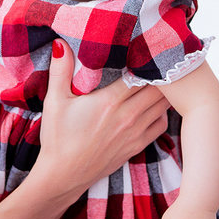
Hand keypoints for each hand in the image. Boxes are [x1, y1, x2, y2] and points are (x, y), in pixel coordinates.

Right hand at [35, 40, 170, 200]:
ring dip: (164, 92)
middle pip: (158, 88)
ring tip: (161, 79)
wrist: (63, 176)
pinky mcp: (137, 146)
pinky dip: (162, 112)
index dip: (147, 60)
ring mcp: (135, 133)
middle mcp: (127, 116)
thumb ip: (60, 70)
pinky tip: (155, 105)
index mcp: (109, 102)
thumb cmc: (58, 138)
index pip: (140, 74)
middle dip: (160, 73)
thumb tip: (60, 43)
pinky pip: (161, 125)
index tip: (147, 49)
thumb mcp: (55, 101)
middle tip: (157, 60)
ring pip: (163, 105)